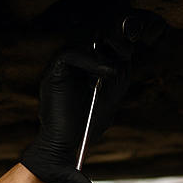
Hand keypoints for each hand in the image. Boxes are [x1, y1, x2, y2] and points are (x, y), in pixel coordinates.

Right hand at [19, 44, 129, 182]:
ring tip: (117, 66)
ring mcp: (60, 68)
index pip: (97, 43)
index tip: (129, 53)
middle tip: (126, 53)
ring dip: (102, 49)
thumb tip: (124, 61)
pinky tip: (107, 72)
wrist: (67, 146)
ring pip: (79, 41)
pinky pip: (70, 55)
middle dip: (111, 42)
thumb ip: (117, 80)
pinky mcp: (53, 74)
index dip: (114, 43)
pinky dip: (91, 60)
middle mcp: (69, 65)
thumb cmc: (86, 126)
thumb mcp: (110, 99)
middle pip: (88, 36)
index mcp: (81, 69)